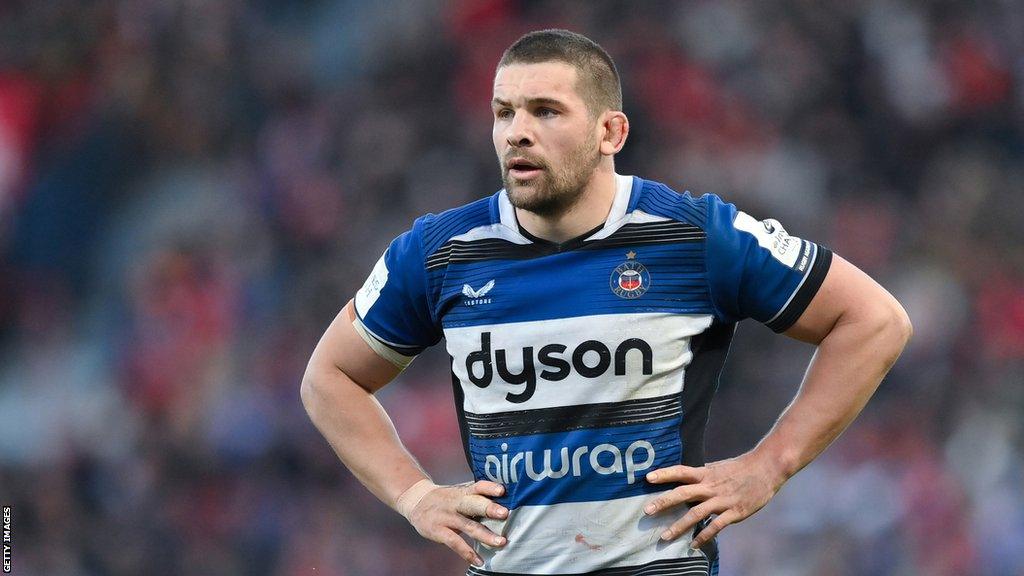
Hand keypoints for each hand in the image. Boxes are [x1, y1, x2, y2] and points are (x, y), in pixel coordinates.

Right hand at [406, 480, 508, 565]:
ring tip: (501, 542)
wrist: (417, 501)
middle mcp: (456, 502)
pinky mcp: (439, 531)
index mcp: (463, 492)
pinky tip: (479, 561)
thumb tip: (506, 502)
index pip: (477, 486)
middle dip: (489, 508)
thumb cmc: (447, 498)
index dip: (489, 487)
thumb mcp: (460, 492)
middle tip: (505, 514)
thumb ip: (477, 497)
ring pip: (468, 526)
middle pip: (473, 504)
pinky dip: (468, 553)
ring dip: (485, 535)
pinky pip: (455, 543)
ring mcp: (447, 517)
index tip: (502, 491)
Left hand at [642, 453, 785, 547]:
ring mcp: (722, 500)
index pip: (681, 471)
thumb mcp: (717, 468)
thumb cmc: (740, 468)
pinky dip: (704, 535)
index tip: (648, 478)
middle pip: (683, 494)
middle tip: (647, 511)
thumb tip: (684, 477)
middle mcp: (711, 486)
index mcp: (706, 474)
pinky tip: (693, 544)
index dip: (665, 474)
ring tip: (665, 536)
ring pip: (696, 513)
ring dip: (679, 526)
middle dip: (664, 502)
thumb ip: (702, 475)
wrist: (767, 468)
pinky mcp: (734, 512)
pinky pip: (716, 526)